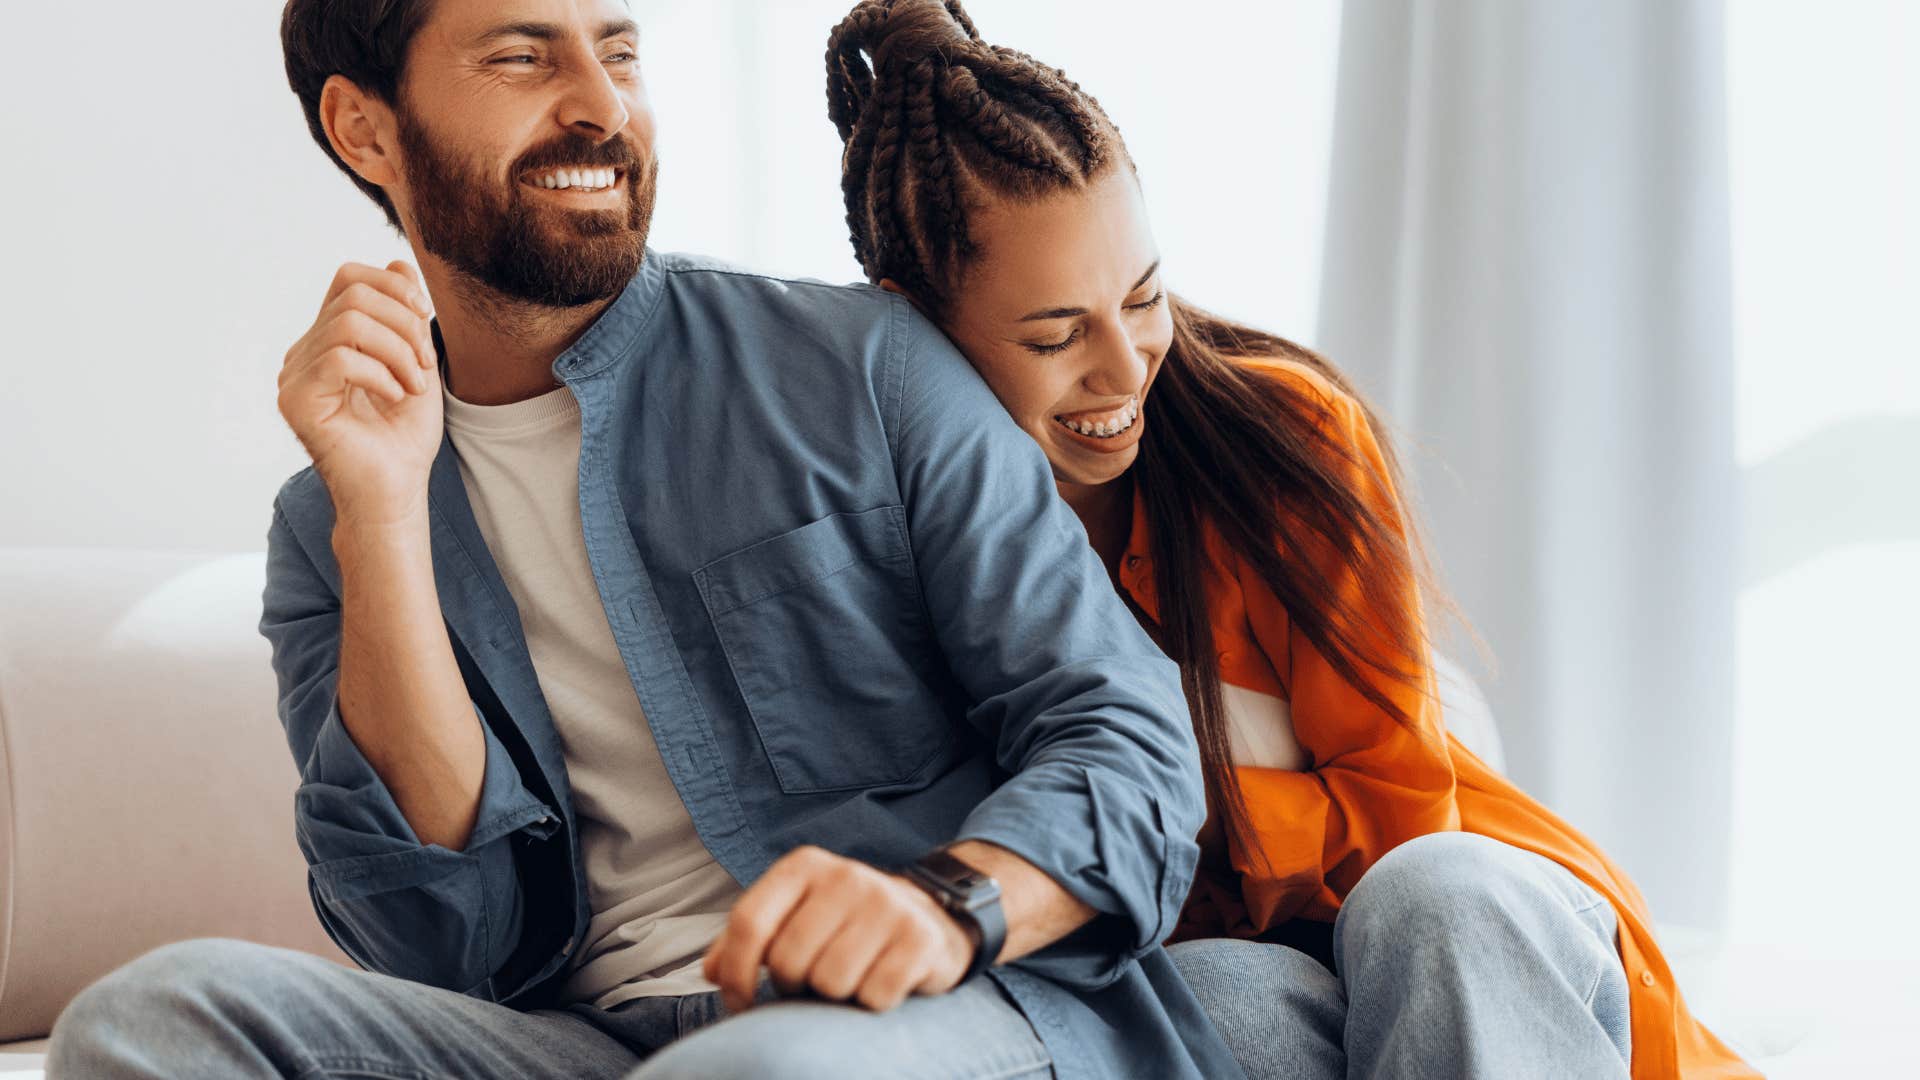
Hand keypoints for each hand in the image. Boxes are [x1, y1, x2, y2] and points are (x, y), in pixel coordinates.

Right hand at [277, 261, 442, 525]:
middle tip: (424, 366)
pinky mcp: (295, 400)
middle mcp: (305, 353)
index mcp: (330, 340)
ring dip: (398, 352)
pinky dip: (381, 375)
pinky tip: (395, 399)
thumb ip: (408, 316)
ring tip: (412, 387)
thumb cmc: (404, 438)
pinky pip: (340, 358)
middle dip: (404, 324)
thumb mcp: (418, 364)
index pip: (350, 280)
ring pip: (349, 324)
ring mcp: (294, 375)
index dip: (394, 288)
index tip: (425, 323)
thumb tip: (398, 260)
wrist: (397, 492)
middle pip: (353, 295)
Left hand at [703, 846, 974, 1014]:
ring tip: (848, 975)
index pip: (749, 922)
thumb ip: (746, 940)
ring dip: (835, 994)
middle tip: (812, 978)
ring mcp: (887, 904)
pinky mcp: (920, 937)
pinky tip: (879, 979)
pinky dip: (872, 1001)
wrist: (924, 915)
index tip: (740, 1001)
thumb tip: (711, 971)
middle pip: (788, 961)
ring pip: (830, 982)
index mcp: (804, 866)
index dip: (735, 973)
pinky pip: (874, 995)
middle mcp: (847, 875)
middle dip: (793, 985)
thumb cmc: (841, 924)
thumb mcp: (791, 916)